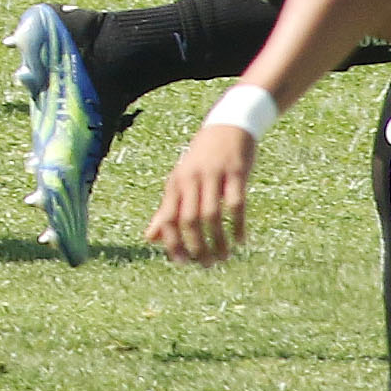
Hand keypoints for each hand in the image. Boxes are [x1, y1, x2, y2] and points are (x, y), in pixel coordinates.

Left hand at [146, 123, 258, 264]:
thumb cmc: (202, 160)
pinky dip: (237, 226)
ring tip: (224, 257)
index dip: (173, 244)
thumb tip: (150, 239)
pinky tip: (241, 241)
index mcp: (175, 184)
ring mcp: (213, 175)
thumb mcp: (180, 181)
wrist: (228, 126)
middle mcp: (191, 179)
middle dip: (197, 247)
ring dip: (218, 241)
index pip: (168, 219)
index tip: (183, 263)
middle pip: (189, 221)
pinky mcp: (236, 172)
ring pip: (211, 216)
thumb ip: (166, 210)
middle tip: (208, 264)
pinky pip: (235, 204)